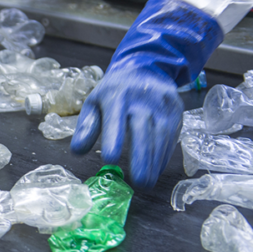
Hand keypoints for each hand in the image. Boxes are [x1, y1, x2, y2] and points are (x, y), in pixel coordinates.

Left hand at [70, 0, 223, 188]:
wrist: (145, 68)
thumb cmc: (114, 92)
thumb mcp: (94, 103)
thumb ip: (86, 127)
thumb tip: (77, 151)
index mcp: (117, 95)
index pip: (115, 117)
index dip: (113, 138)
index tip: (109, 159)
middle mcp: (142, 98)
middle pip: (143, 129)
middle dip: (141, 157)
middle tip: (138, 183)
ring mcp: (162, 104)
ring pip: (161, 135)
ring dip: (154, 161)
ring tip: (146, 183)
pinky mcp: (176, 110)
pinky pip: (171, 135)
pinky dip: (163, 155)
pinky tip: (156, 169)